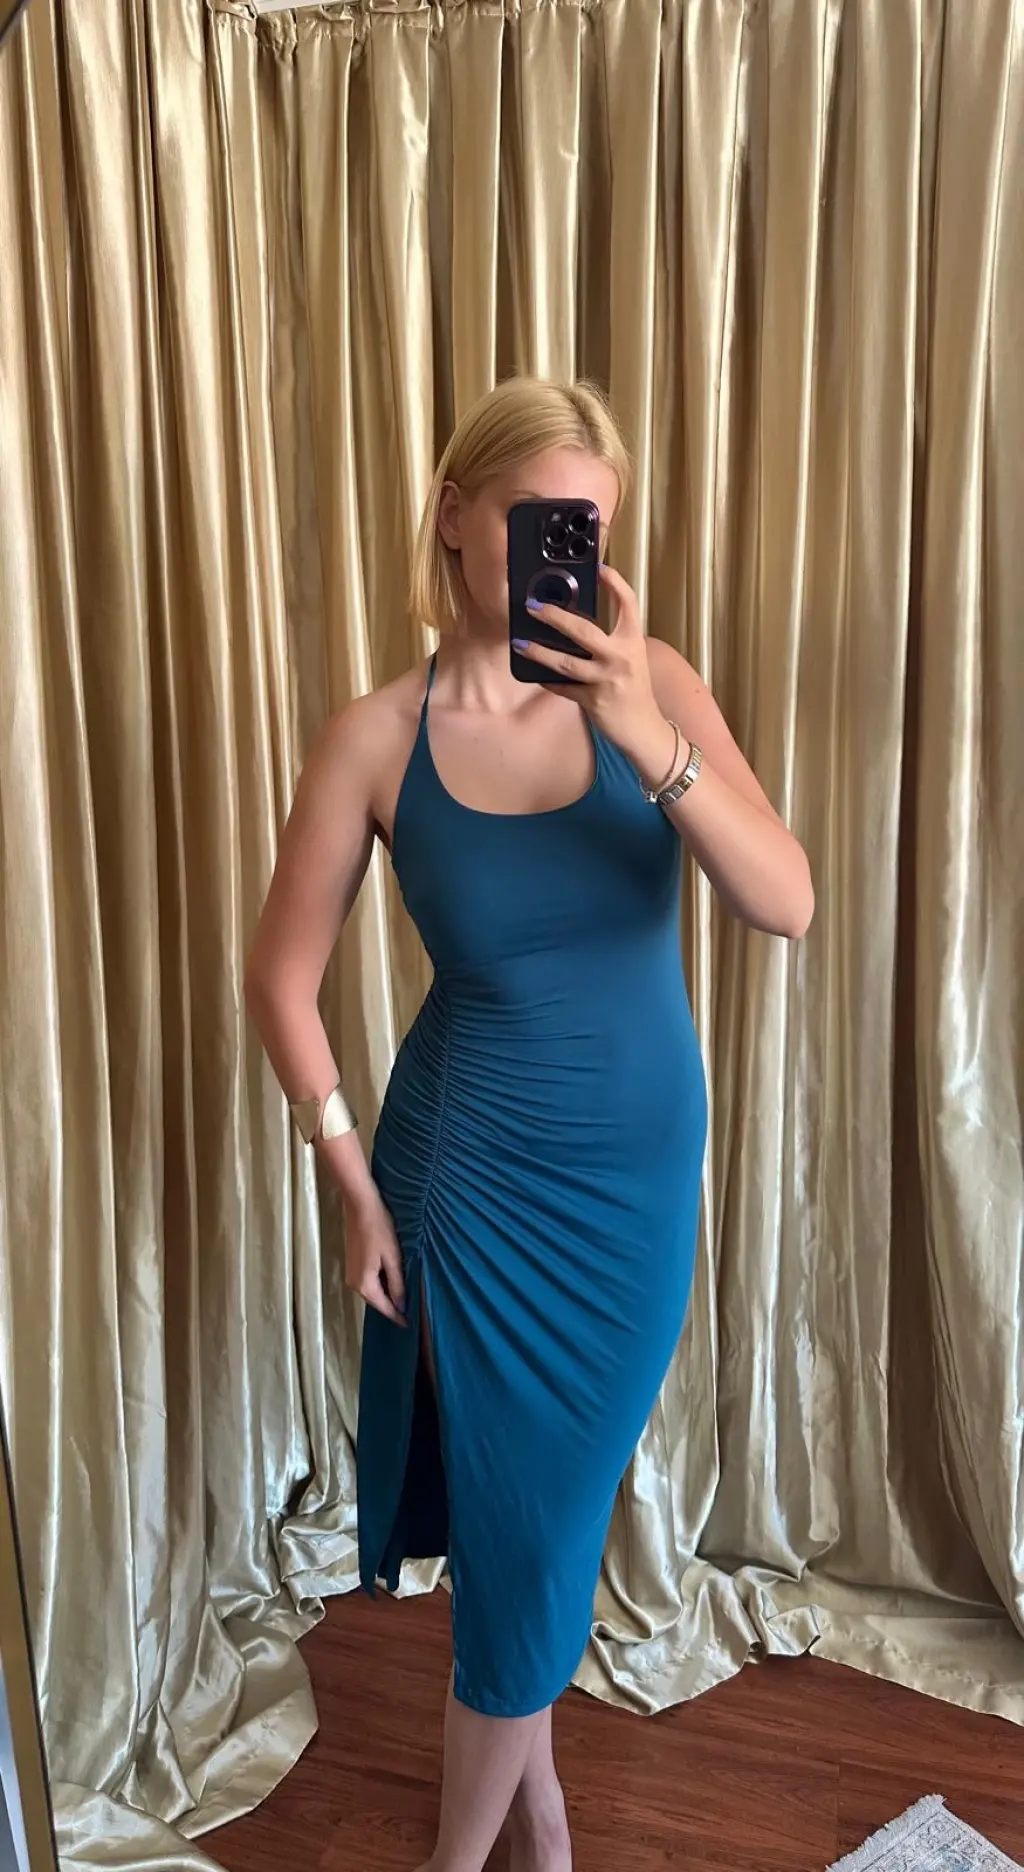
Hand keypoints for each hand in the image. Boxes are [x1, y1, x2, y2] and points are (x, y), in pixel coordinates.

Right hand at [343, 1186, 407, 1327]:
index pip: (384, 1308)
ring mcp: (351, 1274)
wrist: (360, 1205)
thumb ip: (397, 1284)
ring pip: (372, 1292)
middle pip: (376, 1302)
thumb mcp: (393, 1257)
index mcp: (364, 1284)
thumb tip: (400, 1306)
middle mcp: (354, 1284)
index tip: (410, 1326)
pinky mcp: (352, 1265)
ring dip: (386, 1295)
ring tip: (404, 1298)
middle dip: (392, 1307)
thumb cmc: (379, 1228)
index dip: (398, 1317)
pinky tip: (392, 1281)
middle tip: (410, 1312)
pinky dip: (380, 1285)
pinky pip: (368, 1282)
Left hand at [513, 566, 676, 785]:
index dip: (616, 584)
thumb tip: (574, 626)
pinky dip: (548, 681)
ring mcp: (606, 680)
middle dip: (554, 617)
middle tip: (533, 607)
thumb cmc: (634, 691)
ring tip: (520, 643)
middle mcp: (621, 658)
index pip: (628, 605)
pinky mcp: (593, 701)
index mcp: (633, 642)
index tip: (601, 569)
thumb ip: (610, 642)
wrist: (645, 729)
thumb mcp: (630, 659)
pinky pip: (563, 688)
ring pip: (566, 663)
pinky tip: (534, 675)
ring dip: (539, 652)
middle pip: (584, 631)